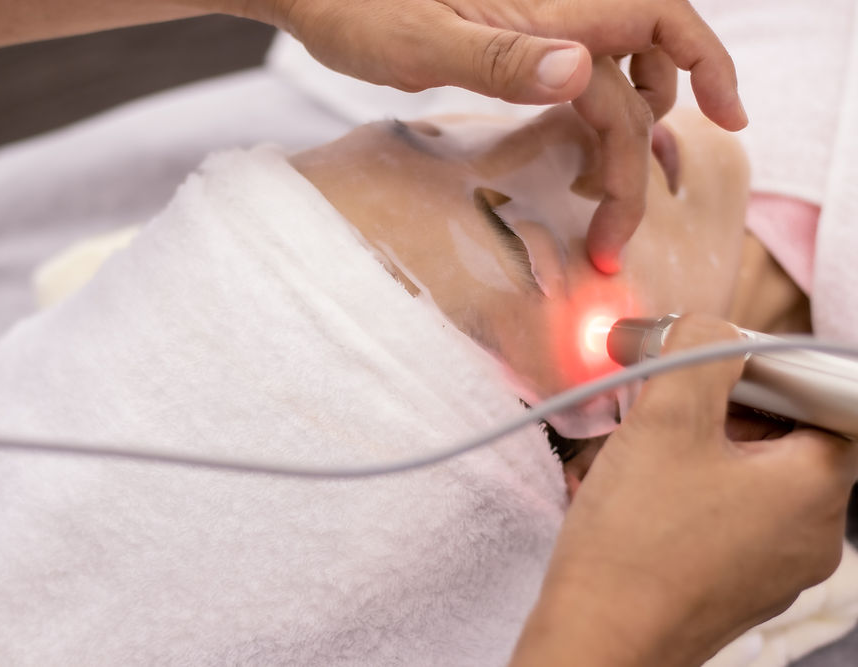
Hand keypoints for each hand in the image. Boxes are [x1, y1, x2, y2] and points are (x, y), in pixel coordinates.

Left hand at [269, 0, 746, 273]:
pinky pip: (578, 83)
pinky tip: (577, 155)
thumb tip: (581, 73)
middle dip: (639, 154)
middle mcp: (556, 13)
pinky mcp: (516, 44)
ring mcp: (536, 29)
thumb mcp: (422, 40)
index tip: (733, 118)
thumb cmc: (359, 6)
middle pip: (638, 75)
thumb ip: (500, 57)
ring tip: (601, 201)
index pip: (661, 21)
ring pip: (614, 83)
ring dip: (621, 141)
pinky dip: (592, 124)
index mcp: (549, 4)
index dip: (709, 63)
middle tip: (616, 231)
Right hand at [512, 315, 857, 665]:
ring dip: (701, 445)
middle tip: (669, 401)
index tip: (717, 365)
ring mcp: (777, 565)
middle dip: (724, 405)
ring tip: (645, 449)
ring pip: (751, 474)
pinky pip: (729, 514)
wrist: (598, 637)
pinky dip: (692, 488)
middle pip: (786, 433)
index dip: (770, 369)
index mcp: (815, 488)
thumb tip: (709, 326)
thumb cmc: (636, 542)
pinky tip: (643, 490)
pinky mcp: (738, 583)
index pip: (826, 397)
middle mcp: (813, 532)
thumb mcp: (666, 421)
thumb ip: (698, 352)